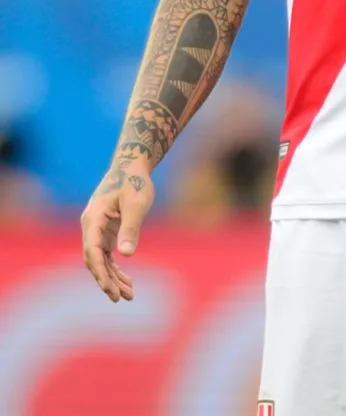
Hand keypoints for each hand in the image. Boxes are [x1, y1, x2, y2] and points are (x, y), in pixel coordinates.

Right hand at [81, 166, 154, 301]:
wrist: (132, 166)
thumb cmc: (135, 182)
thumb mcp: (136, 204)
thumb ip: (131, 228)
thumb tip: (126, 255)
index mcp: (93, 219)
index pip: (92, 252)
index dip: (100, 272)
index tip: (110, 289)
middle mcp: (91, 226)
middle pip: (94, 260)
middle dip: (107, 280)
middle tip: (121, 298)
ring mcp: (98, 229)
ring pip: (101, 260)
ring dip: (112, 277)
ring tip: (128, 295)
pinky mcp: (106, 230)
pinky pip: (107, 254)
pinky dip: (116, 267)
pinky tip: (126, 280)